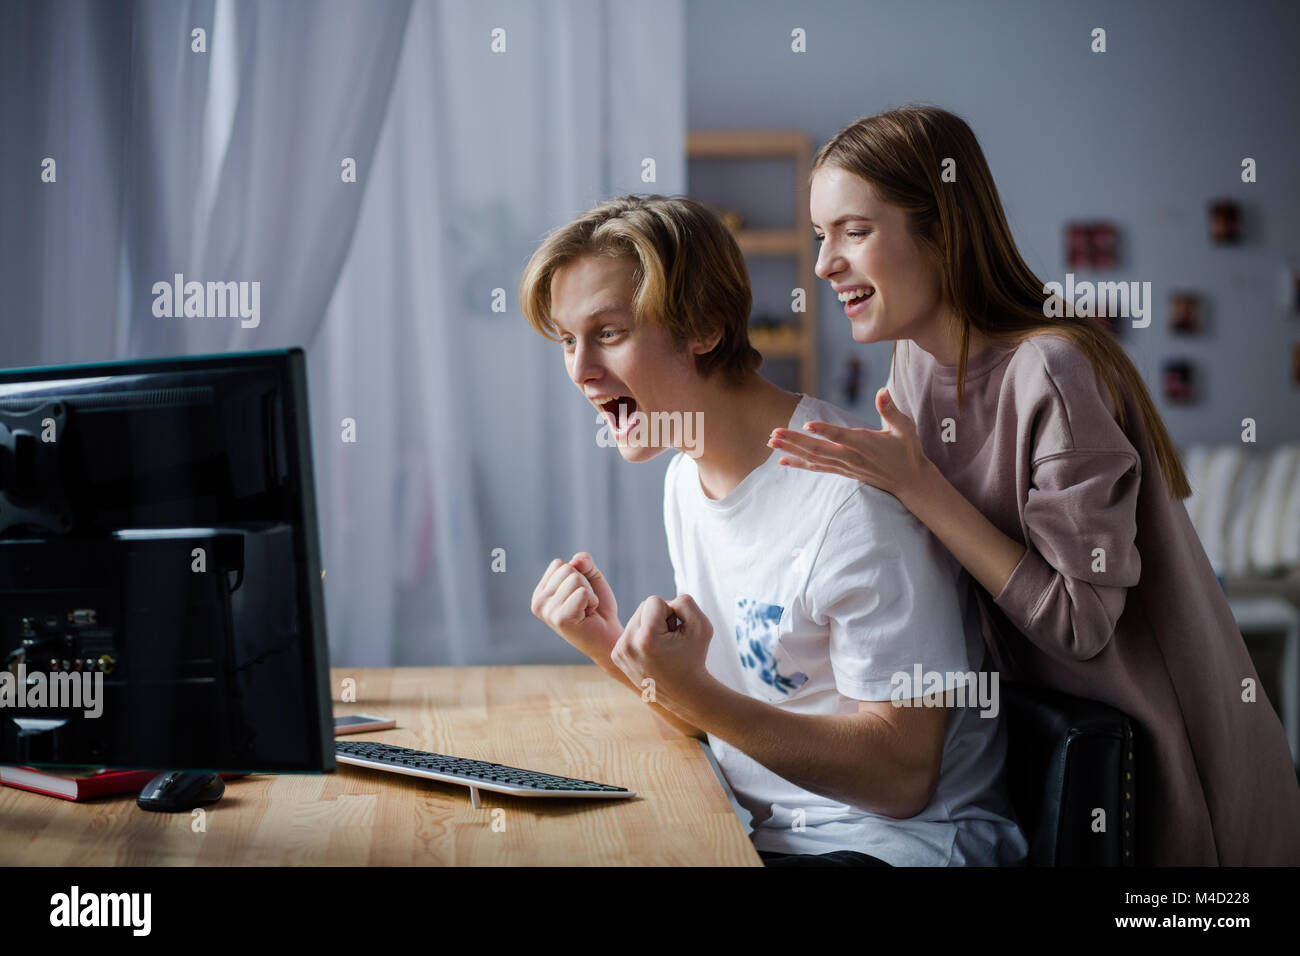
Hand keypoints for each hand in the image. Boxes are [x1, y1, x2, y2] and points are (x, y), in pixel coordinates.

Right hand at [531, 552, 621, 660]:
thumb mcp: (591, 578)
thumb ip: (584, 562)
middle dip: (584, 583)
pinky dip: (592, 600)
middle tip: (584, 604)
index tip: (578, 595)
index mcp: (540, 593)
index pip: (558, 564)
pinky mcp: (561, 619)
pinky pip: (582, 592)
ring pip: (575, 578)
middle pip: (567, 569)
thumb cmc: (598, 609)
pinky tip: (588, 615)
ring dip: (589, 593)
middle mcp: (539, 602)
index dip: (576, 575)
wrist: (608, 636)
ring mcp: (548, 611)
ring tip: (586, 609)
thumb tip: (576, 561)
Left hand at [611, 594, 713, 713]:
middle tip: (670, 640)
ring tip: (662, 647)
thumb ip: (685, 602)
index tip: (676, 632)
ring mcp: (620, 651)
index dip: (671, 612)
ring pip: (636, 618)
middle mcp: (628, 645)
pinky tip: (652, 652)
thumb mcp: (702, 625)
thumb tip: (665, 602)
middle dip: (659, 618)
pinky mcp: (616, 655)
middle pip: (643, 607)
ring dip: (651, 626)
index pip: (654, 600)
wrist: (683, 692)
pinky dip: (642, 636)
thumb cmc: (693, 657)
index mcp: (647, 638)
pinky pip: (630, 631)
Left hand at [768, 387, 929, 499]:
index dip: (825, 430)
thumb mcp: (904, 427)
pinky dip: (799, 464)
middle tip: (774, 433)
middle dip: (795, 441)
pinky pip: (817, 468)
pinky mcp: (842, 471)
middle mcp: (852, 457)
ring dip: (792, 451)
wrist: (909, 480)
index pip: (842, 436)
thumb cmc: (907, 450)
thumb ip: (891, 409)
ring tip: (771, 442)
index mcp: (866, 443)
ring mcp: (845, 466)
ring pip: (814, 459)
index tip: (807, 424)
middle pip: (819, 449)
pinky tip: (782, 461)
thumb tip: (883, 390)